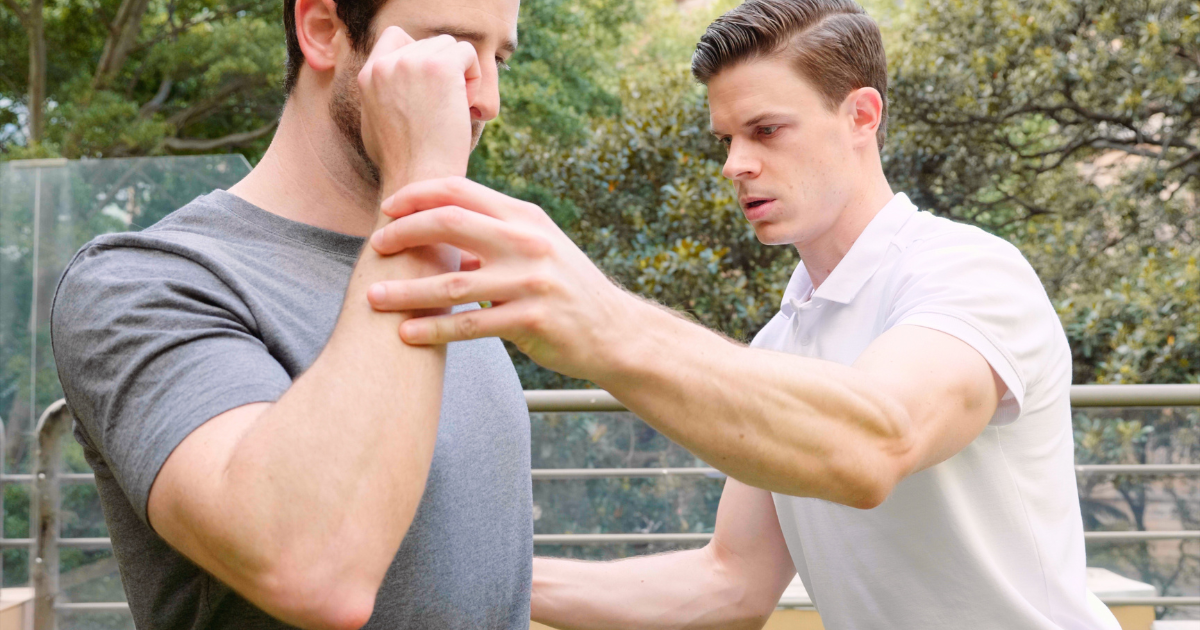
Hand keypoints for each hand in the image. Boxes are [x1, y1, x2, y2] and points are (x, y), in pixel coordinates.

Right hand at [357, 27, 481, 193]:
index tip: (428, 86)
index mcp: (368, 74)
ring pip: (450, 46)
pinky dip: (475, 78)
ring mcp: (413, 63)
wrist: (417, 180)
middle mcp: (387, 63)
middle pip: (429, 43)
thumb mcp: (374, 123)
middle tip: (443, 107)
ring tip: (453, 108)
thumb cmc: (403, 163)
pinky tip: (466, 106)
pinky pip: (468, 53)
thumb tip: (394, 86)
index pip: (396, 37)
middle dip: (442, 70)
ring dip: (459, 74)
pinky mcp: (441, 68)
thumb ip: (382, 95)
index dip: (419, 56)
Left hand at [365, 177, 643, 380]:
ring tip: (373, 298)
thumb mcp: (536, 247)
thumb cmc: (564, 288)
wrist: (614, 331)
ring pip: (452, 281)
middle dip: (405, 232)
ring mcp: (530, 281)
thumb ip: (493, 234)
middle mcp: (527, 242)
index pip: (461, 191)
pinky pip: (470, 324)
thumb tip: (438, 228)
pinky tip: (406, 333)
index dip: (418, 195)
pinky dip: (433, 329)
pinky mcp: (530, 320)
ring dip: (406, 290)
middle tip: (376, 246)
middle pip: (450, 223)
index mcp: (524, 218)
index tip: (388, 208)